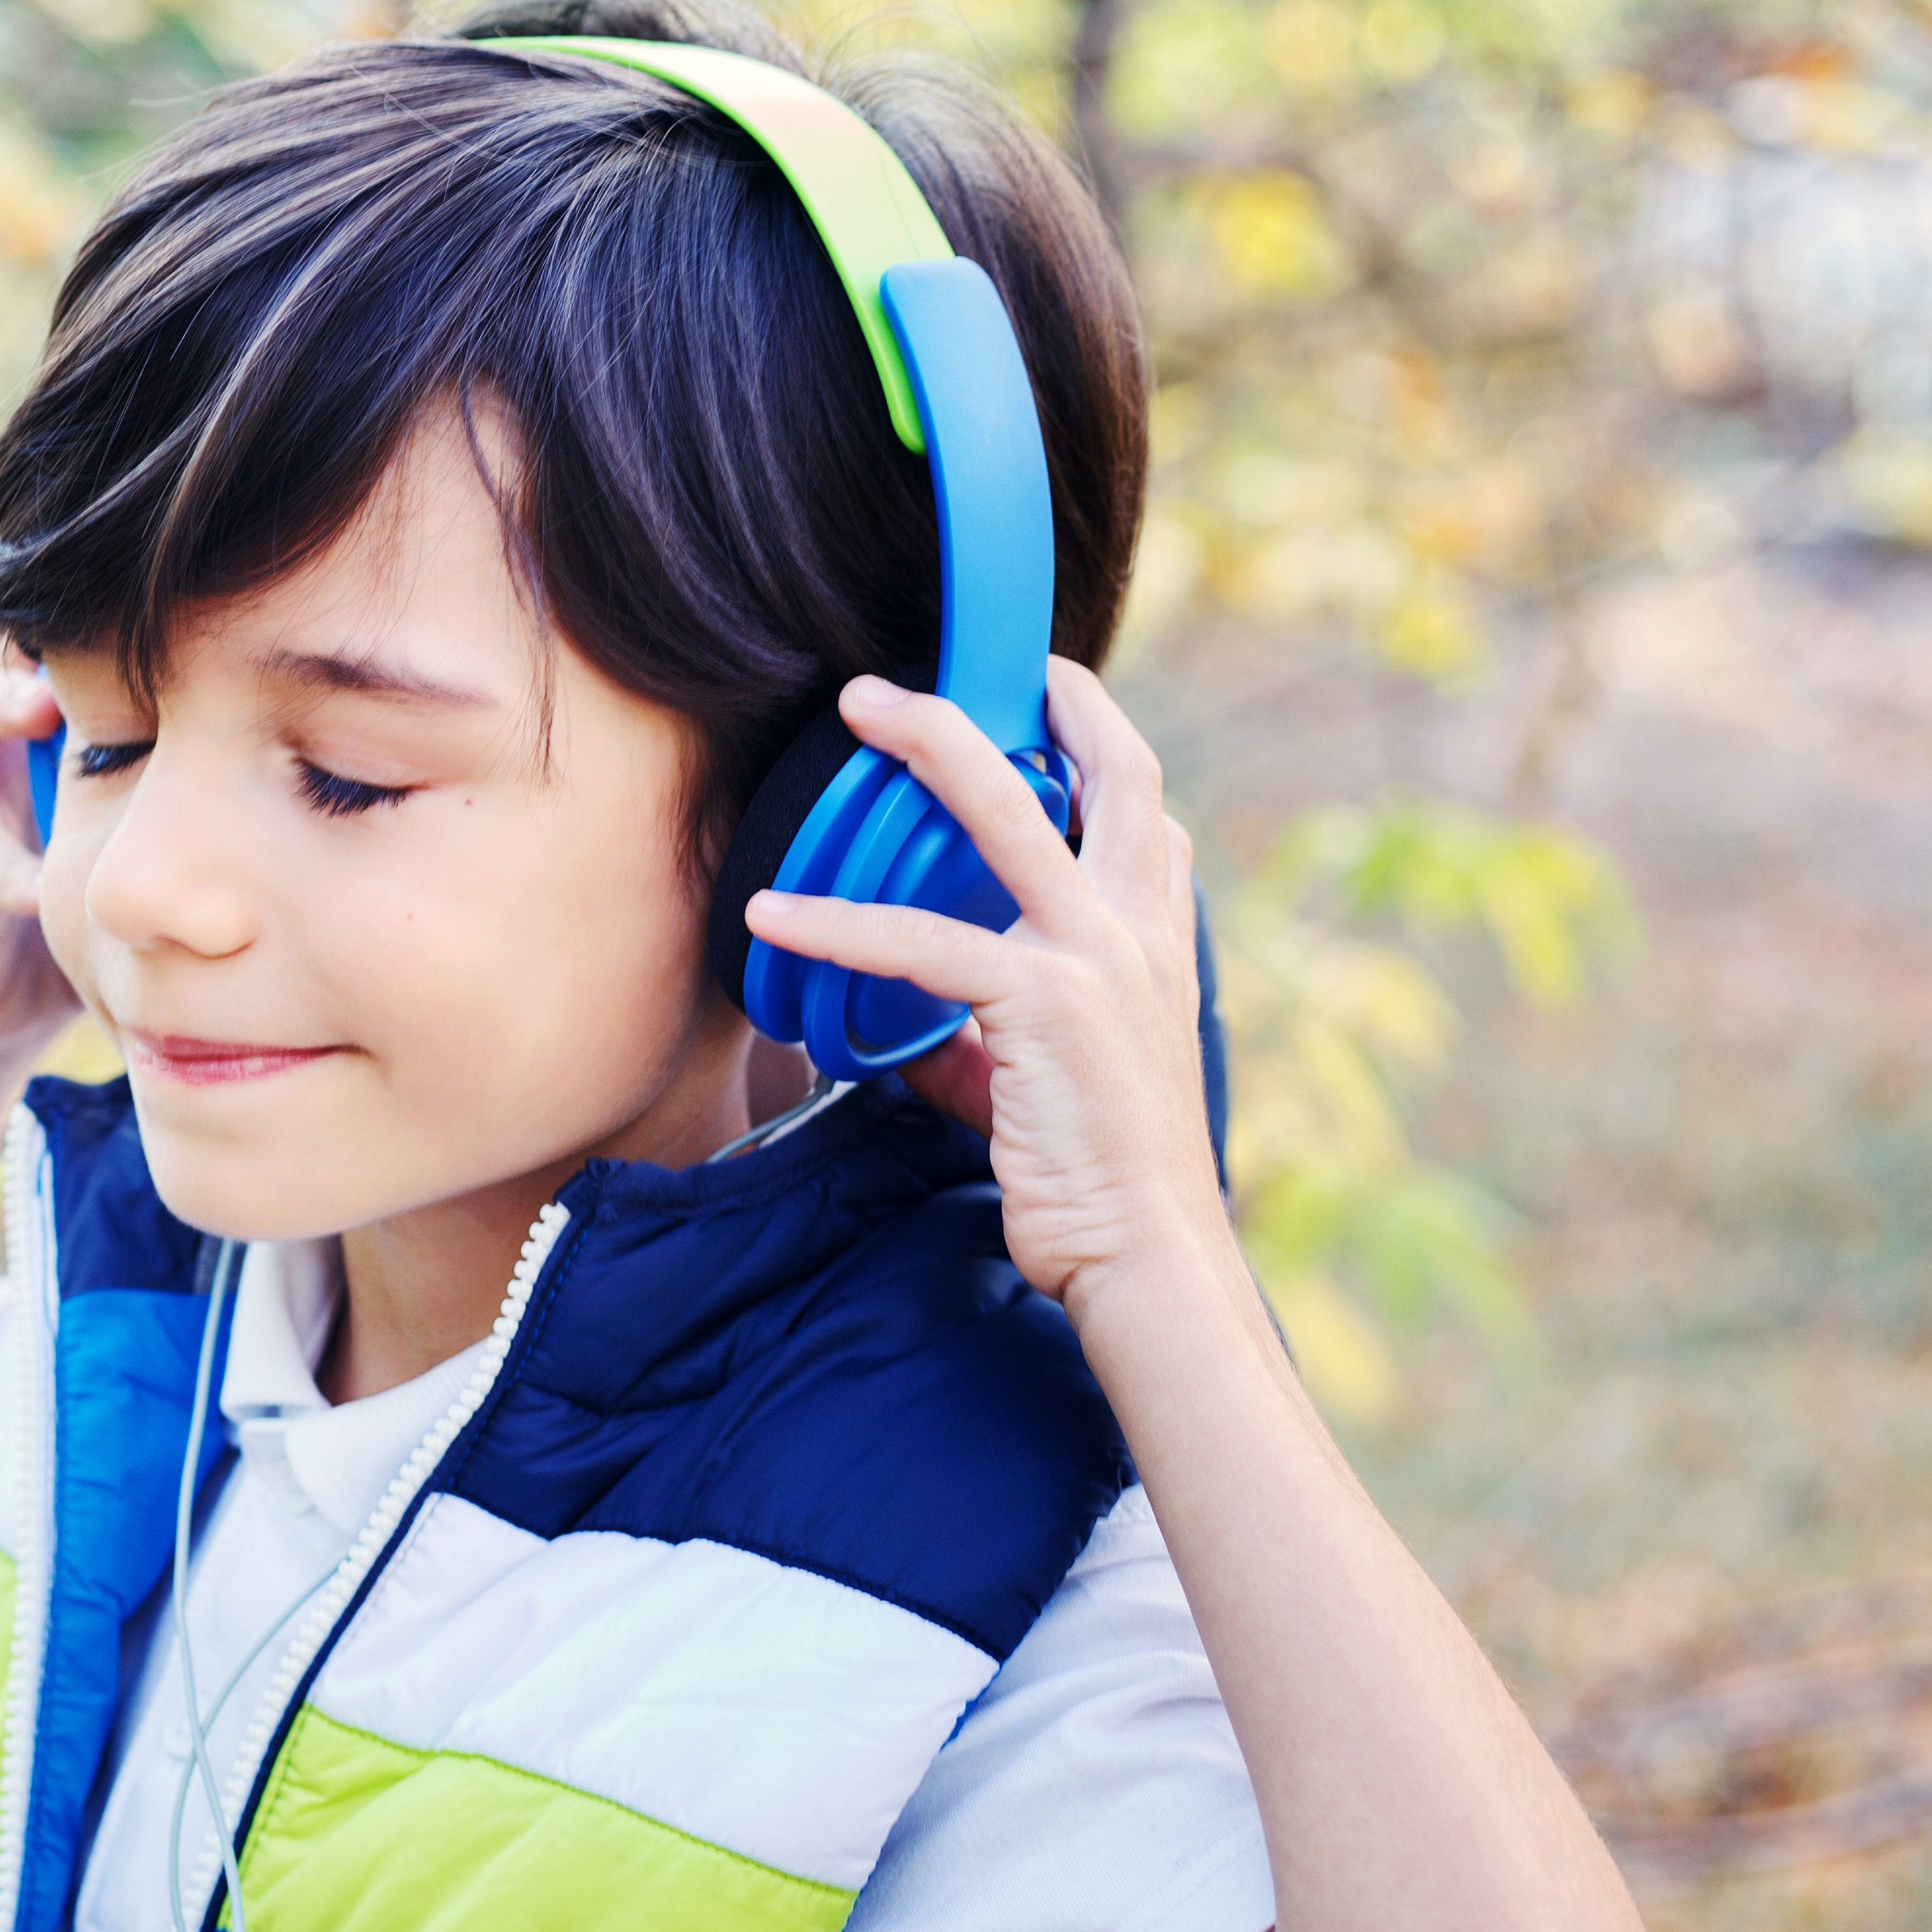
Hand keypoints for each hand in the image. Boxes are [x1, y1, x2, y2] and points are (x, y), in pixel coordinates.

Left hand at [740, 663, 1225, 1318]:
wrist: (1149, 1261)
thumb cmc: (1101, 1185)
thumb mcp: (1043, 1091)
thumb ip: (980, 1049)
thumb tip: (905, 1041)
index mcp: (1157, 951)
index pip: (1150, 818)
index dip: (1104, 745)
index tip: (1049, 697)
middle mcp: (1140, 938)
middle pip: (1112, 773)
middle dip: (1040, 700)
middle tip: (951, 670)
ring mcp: (1101, 963)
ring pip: (1011, 812)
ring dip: (932, 745)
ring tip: (857, 708)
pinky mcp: (1045, 1005)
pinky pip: (923, 942)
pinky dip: (839, 924)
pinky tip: (775, 917)